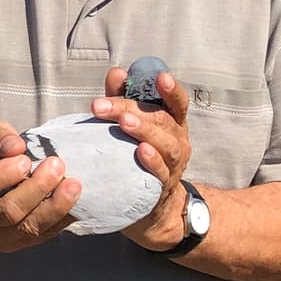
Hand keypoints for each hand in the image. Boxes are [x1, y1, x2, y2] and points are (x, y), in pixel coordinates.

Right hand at [0, 116, 79, 251]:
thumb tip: (16, 147)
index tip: (23, 160)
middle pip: (7, 212)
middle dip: (36, 189)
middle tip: (56, 165)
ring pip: (27, 228)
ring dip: (54, 206)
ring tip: (72, 184)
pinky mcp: (16, 243)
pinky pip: (42, 235)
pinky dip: (61, 219)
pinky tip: (74, 201)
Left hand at [93, 65, 191, 250]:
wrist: (152, 208)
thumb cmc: (137, 156)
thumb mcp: (132, 125)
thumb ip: (124, 99)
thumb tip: (117, 73)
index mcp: (172, 123)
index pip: (177, 103)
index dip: (171, 90)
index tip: (161, 76)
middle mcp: (178, 141)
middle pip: (161, 120)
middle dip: (130, 108)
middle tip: (102, 105)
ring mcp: (174, 166)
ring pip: (166, 145)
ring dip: (145, 131)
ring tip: (125, 122)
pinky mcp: (163, 187)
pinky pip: (161, 173)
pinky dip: (152, 161)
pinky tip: (140, 152)